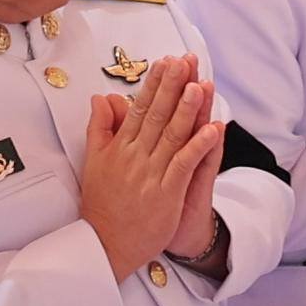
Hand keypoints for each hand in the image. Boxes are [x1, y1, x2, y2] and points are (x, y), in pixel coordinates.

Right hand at [79, 56, 224, 282]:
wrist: (105, 244)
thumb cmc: (102, 204)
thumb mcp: (93, 162)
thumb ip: (99, 127)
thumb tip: (101, 97)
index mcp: (120, 147)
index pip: (139, 108)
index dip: (154, 84)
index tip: (166, 62)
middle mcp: (135, 156)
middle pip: (157, 115)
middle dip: (172, 86)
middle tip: (185, 61)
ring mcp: (151, 175)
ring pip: (171, 136)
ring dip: (187, 109)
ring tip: (200, 85)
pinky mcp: (166, 194)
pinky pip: (183, 165)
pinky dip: (198, 146)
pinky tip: (212, 129)